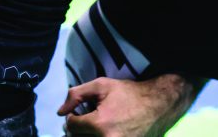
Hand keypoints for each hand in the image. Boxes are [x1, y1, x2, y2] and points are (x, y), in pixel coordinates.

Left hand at [58, 75, 196, 136]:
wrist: (157, 105)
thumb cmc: (129, 93)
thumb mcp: (101, 85)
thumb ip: (76, 95)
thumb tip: (60, 112)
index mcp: (99, 124)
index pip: (71, 126)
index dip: (72, 117)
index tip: (78, 113)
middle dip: (79, 129)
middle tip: (86, 120)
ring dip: (87, 135)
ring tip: (96, 125)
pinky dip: (99, 136)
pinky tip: (104, 131)